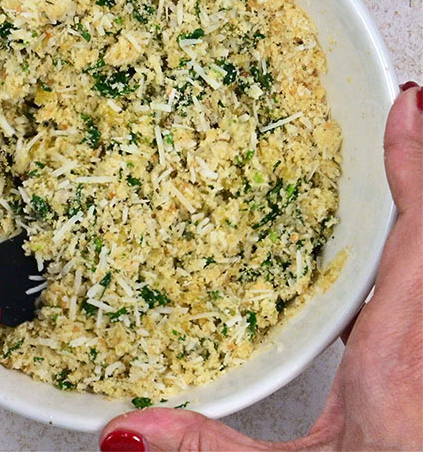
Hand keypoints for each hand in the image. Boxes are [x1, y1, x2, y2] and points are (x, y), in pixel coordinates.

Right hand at [99, 84, 422, 450]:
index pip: (416, 235)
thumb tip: (131, 428)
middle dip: (419, 170)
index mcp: (399, 354)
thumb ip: (212, 447)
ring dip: (414, 213)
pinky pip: (419, 294)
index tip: (405, 106)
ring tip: (397, 164)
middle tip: (403, 114)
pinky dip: (407, 261)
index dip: (413, 164)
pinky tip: (381, 276)